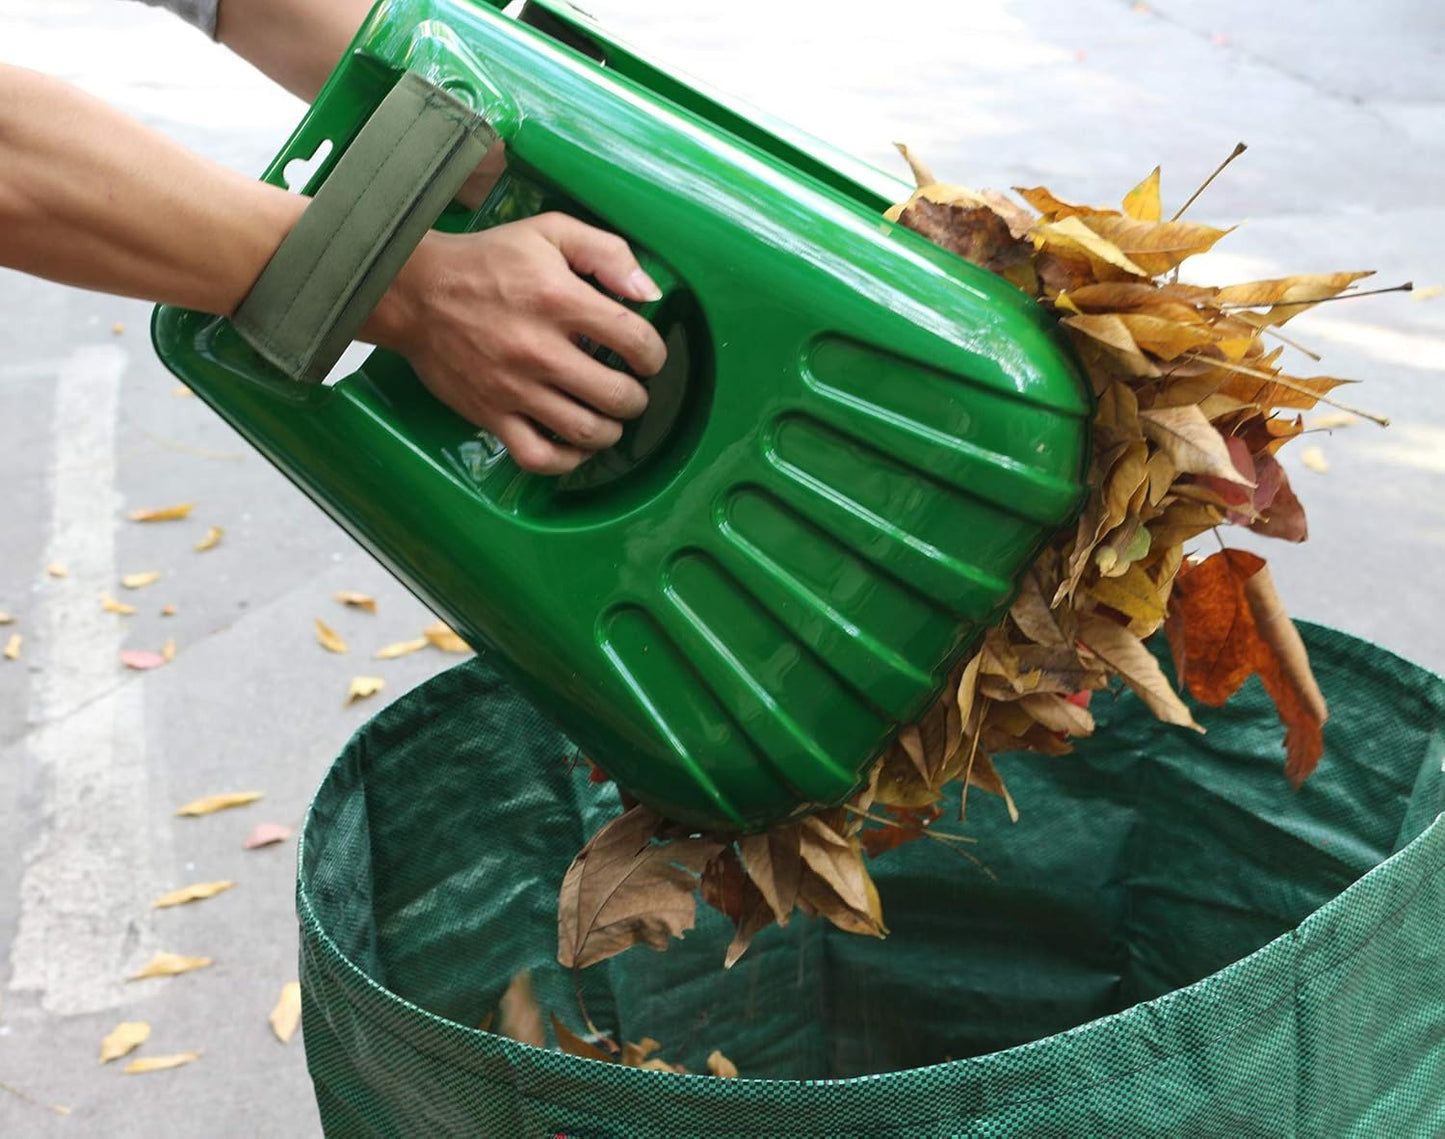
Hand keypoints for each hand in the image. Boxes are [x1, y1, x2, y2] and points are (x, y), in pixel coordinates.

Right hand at [368, 212, 666, 474]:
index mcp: (559, 300)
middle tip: (629, 390)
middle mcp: (540, 349)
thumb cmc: (486, 261)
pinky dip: (566, 461)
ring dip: (610, 431)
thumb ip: (607, 253)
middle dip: (636, 398)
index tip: (646, 357)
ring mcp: (514, 388)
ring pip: (585, 432)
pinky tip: (574, 446)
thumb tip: (649, 292)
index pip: (635, 341)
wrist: (414, 292)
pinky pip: (538, 457)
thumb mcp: (549, 232)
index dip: (653, 354)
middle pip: (617, 396)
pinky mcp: (490, 415)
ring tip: (608, 417)